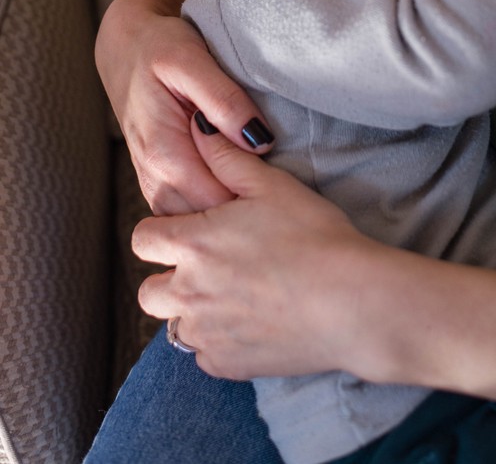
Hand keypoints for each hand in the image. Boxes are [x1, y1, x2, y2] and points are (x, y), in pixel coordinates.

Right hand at [97, 0, 273, 215]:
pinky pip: (192, 212)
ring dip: (233, 212)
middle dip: (246, 212)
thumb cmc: (159, 49)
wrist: (125, 49)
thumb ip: (224, 101)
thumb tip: (260, 140)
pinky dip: (218, 206)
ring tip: (264, 186)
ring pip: (200, 224)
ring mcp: (155, 186)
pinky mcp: (160, 184)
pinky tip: (241, 186)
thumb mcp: (192, 61)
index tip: (282, 182)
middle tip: (280, 186)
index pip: (218, 203)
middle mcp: (155, 179)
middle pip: (210, 223)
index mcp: (164, 154)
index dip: (253, 198)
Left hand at [134, 121, 367, 378]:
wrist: (352, 302)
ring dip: (192, 312)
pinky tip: (251, 322)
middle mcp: (189, 293)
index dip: (162, 232)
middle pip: (148, 292)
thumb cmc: (315, 236)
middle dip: (169, 278)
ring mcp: (206, 334)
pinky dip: (218, 341)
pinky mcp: (227, 365)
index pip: (143, 239)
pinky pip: (204, 354)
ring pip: (175, 327)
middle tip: (208, 267)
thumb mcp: (272, 186)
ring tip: (233, 295)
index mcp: (194, 244)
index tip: (190, 230)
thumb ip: (228, 159)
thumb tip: (200, 129)